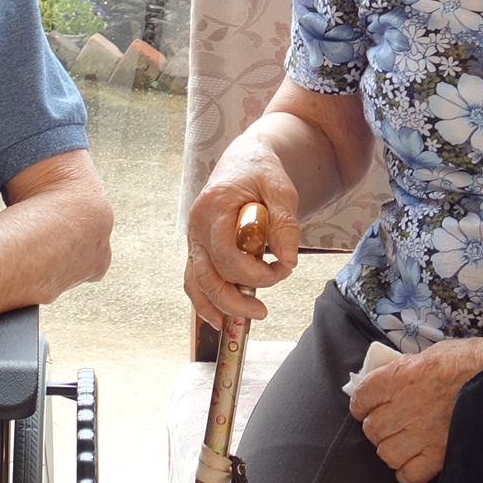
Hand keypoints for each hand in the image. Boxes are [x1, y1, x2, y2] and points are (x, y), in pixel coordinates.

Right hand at [183, 143, 302, 327]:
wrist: (244, 159)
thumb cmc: (261, 171)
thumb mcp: (281, 190)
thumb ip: (285, 224)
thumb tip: (287, 260)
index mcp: (214, 207)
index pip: (226, 255)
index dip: (254, 273)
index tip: (283, 269)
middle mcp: (197, 225)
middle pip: (207, 275)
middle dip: (235, 299)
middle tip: (262, 312)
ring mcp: (194, 237)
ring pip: (196, 282)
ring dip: (216, 306)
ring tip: (239, 323)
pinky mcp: (198, 247)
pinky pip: (194, 279)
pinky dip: (204, 301)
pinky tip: (221, 317)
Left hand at [347, 337, 482, 482]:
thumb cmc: (470, 359)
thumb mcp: (430, 354)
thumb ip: (404, 370)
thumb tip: (387, 380)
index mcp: (400, 376)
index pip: (360, 397)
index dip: (362, 404)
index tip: (367, 406)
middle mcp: (406, 406)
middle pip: (372, 428)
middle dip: (377, 427)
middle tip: (390, 424)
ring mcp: (423, 433)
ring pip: (386, 453)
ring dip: (391, 449)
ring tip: (402, 443)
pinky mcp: (441, 453)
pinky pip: (410, 474)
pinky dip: (408, 472)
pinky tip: (415, 462)